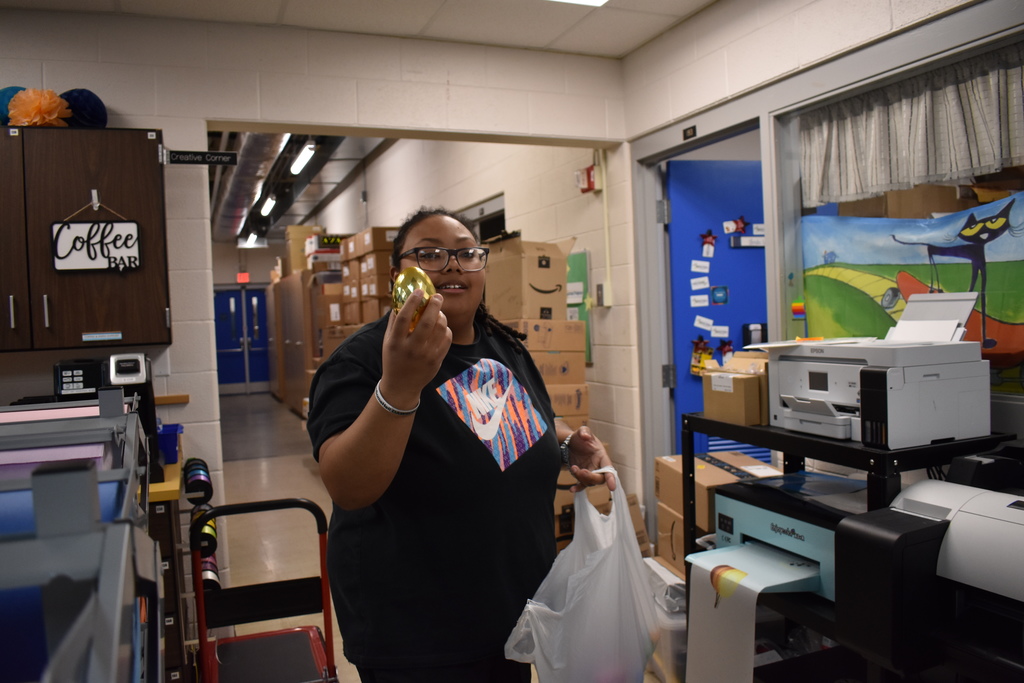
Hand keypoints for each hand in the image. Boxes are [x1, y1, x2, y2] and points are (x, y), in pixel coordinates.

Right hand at [379, 291, 451, 407]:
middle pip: (427, 322)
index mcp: (396, 342)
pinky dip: (446, 330)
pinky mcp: (437, 360)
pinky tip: (442, 327)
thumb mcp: (387, 342)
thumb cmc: (393, 359)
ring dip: (442, 316)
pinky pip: (447, 339)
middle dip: (434, 306)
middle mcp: (411, 349)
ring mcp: (426, 356)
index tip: (419, 291)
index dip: (412, 302)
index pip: (404, 317)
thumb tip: (400, 299)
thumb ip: (394, 322)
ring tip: (439, 313)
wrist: (401, 386)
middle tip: (437, 297)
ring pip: (440, 329)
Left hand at [566, 426, 615, 491]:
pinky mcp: (582, 476)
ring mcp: (590, 472)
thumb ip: (584, 431)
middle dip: (591, 477)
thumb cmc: (580, 437)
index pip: (609, 468)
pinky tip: (572, 489)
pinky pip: (582, 485)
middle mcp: (598, 466)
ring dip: (581, 478)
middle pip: (600, 478)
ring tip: (573, 467)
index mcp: (602, 456)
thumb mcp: (582, 431)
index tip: (612, 487)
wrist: (571, 443)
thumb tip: (585, 436)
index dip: (611, 478)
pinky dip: (578, 488)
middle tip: (581, 471)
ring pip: (589, 482)